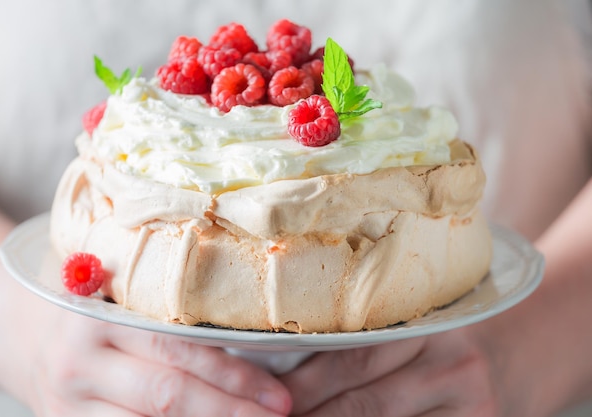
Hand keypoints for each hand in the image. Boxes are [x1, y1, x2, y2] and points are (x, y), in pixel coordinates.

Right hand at [26, 309, 291, 416]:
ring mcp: (68, 405)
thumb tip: (246, 330)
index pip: (176, 350)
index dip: (232, 376)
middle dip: (228, 411)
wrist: (18, 332)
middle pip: (166, 395)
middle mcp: (80, 363)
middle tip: (277, 416)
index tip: (278, 395)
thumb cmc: (87, 307)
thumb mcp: (116, 293)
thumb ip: (163, 306)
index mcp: (100, 317)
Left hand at [280, 328, 497, 416]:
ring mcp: (470, 408)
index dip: (304, 384)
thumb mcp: (418, 324)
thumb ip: (369, 340)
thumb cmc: (454, 339)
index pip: (351, 358)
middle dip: (312, 416)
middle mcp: (449, 365)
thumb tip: (289, 363)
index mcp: (424, 326)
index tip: (270, 398)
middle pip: (364, 402)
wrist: (531, 352)